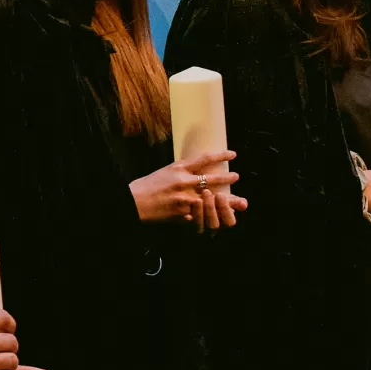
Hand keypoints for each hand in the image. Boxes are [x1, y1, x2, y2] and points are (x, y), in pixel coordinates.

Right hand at [131, 151, 246, 228]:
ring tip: (236, 199)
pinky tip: (219, 215)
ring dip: (225, 200)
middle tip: (237, 176)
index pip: (205, 159)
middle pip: (213, 179)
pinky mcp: (183, 213)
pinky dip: (210, 215)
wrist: (133, 202)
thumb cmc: (147, 185)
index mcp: (179, 169)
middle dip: (228, 179)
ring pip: (211, 199)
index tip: (233, 154)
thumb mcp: (166, 171)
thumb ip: (184, 170)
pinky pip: (201, 214)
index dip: (221, 156)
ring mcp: (184, 199)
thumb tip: (200, 168)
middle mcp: (184, 182)